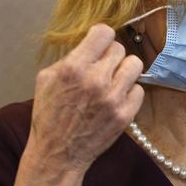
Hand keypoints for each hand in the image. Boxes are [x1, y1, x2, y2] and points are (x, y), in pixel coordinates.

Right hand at [26, 24, 143, 173]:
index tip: (99, 45)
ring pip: (135, 65)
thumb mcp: (46, 78)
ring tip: (113, 81)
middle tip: (102, 69)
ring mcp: (113, 98)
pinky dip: (129, 92)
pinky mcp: (125, 114)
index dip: (102, 37)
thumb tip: (92, 44)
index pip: (104, 33)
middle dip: (111, 57)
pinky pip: (139, 89)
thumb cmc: (50, 114)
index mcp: (74, 67)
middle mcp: (96, 80)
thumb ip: (70, 57)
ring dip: (124, 71)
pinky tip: (117, 98)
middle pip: (120, 48)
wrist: (58, 153)